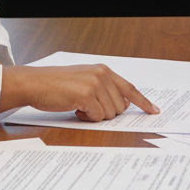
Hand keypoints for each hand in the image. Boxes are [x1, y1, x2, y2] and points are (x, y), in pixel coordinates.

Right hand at [0, 64, 159, 121]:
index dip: (143, 102)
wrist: (35, 83)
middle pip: (120, 107)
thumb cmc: (57, 85)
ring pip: (110, 114)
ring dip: (95, 116)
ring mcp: (95, 84)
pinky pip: (97, 117)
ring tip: (79, 106)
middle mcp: (102, 74)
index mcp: (103, 70)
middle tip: (87, 107)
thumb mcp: (84, 80)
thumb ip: (104, 88)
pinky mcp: (86, 95)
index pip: (130, 88)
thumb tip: (122, 104)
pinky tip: (75, 109)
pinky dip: (87, 118)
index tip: (154, 111)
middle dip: (105, 112)